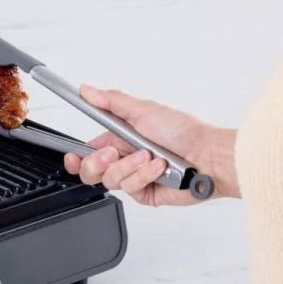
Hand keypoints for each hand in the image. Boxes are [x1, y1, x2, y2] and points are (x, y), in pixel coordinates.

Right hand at [63, 85, 237, 206]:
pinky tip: (159, 169)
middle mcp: (125, 160)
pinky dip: (144, 176)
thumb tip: (86, 90)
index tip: (73, 157)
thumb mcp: (143, 110)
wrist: (209, 157)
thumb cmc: (184, 131)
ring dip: (130, 167)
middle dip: (98, 163)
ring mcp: (134, 178)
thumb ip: (110, 101)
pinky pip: (130, 189)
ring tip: (149, 157)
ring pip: (110, 180)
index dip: (76, 158)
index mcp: (119, 139)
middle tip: (114, 154)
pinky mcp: (145, 193)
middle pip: (92, 171)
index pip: (88, 151)